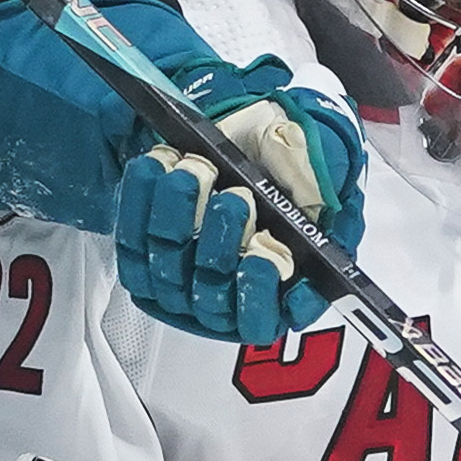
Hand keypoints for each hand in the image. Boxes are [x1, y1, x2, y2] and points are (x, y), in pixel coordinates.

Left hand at [113, 59, 363, 343]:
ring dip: (178, 214)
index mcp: (278, 295)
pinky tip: (156, 166)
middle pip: (209, 291)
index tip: (263, 253)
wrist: (253, 140)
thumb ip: (327, 210)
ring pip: (167, 264)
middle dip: (221, 240)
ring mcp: (180, 285)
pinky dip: (141, 201)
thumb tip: (325, 223)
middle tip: (234, 195)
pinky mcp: (144, 260)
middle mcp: (226, 300)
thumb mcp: (324, 186)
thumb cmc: (290, 169)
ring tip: (193, 169)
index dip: (259, 294)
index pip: (262, 320)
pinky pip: (133, 241)